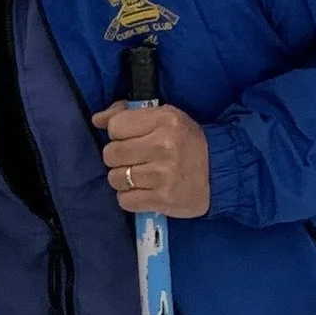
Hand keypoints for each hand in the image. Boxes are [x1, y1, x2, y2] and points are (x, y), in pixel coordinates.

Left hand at [89, 101, 210, 218]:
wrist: (218, 172)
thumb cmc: (186, 142)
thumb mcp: (164, 117)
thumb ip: (128, 114)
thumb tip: (97, 119)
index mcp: (164, 120)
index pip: (115, 126)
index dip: (117, 134)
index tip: (130, 139)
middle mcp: (163, 146)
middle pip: (111, 154)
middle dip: (118, 158)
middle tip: (134, 160)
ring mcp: (162, 175)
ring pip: (115, 178)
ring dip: (123, 179)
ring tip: (140, 176)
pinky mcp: (162, 199)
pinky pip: (125, 200)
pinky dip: (130, 198)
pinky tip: (143, 191)